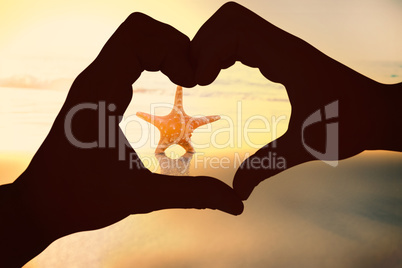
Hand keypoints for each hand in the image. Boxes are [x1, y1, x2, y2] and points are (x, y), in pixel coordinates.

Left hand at [0, 13, 242, 266]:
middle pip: (139, 28)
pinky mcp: (99, 89)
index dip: (174, 49)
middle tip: (194, 76)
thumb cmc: (81, 199)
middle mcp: (95, 79)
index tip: (193, 80)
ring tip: (187, 78)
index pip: (137, 38)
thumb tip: (236, 203)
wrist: (43, 203)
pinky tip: (172, 81)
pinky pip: (130, 55)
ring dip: (166, 50)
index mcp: (100, 94)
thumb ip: (191, 195)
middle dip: (174, 44)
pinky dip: (156, 59)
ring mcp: (96, 82)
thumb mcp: (140, 197)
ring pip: (135, 38)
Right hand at [191, 2, 401, 199]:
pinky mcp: (280, 53)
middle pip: (229, 18)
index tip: (200, 82)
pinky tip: (218, 74)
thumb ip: (266, 166)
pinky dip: (223, 49)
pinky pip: (243, 36)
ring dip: (211, 45)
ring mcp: (281, 45)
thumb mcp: (304, 147)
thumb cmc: (349, 124)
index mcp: (287, 58)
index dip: (208, 52)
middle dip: (203, 43)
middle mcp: (282, 44)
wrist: (378, 111)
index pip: (235, 31)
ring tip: (203, 76)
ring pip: (234, 23)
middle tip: (196, 78)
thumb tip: (236, 191)